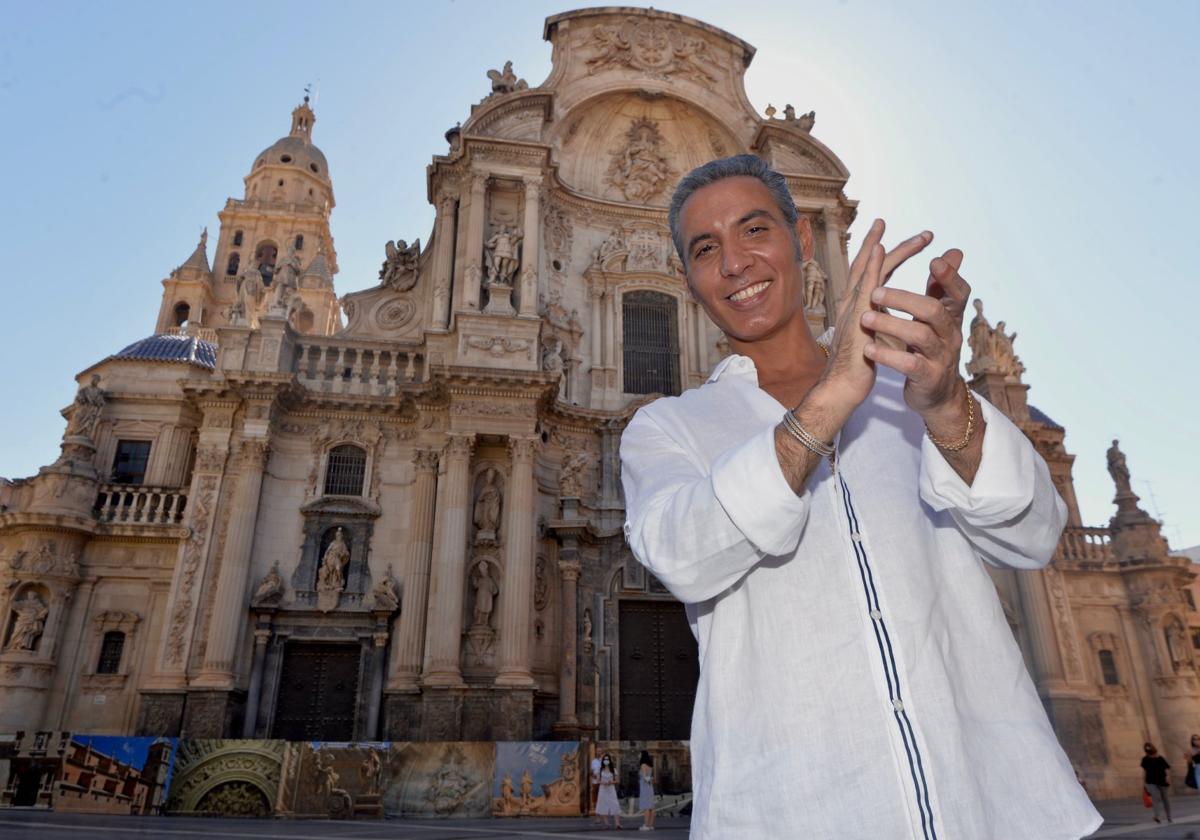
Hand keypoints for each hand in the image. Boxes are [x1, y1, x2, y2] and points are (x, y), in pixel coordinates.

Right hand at [815, 220, 933, 423]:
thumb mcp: (878, 337)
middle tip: (915, 230)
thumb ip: (886, 322)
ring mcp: (852, 308)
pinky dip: (871, 265)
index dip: (885, 254)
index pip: (872, 274)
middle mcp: (852, 302)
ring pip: (866, 269)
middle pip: (867, 264)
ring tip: (897, 228)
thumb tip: (900, 318)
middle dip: (885, 242)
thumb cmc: (859, 367)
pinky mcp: (856, 317)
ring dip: (881, 245)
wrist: (843, 386)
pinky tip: (879, 249)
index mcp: (858, 307)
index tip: (904, 240)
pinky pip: (865, 286)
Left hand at [860, 248, 970, 420]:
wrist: (935, 393)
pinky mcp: (928, 377)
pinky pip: (909, 365)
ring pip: (920, 336)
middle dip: (904, 298)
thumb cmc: (930, 347)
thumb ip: (939, 287)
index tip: (934, 260)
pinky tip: (868, 348)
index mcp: (950, 317)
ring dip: (890, 324)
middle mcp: (949, 334)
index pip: (959, 292)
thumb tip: (953, 252)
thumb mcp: (936, 318)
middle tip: (875, 291)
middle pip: (933, 310)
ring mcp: (940, 357)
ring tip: (865, 318)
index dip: (950, 277)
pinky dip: (888, 355)